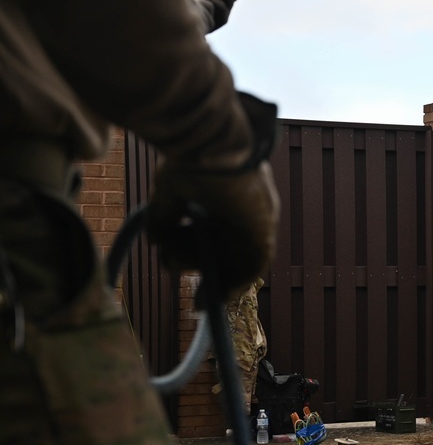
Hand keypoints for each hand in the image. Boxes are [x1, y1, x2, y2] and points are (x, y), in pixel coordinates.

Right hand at [146, 94, 279, 299]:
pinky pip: (255, 264)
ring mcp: (256, 219)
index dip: (195, 253)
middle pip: (225, 250)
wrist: (212, 146)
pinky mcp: (264, 230)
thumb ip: (164, 215)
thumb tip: (155, 239)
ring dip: (218, 282)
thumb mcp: (170, 189)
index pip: (214, 232)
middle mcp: (243, 209)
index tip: (174, 266)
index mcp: (225, 195)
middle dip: (205, 274)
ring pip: (237, 260)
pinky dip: (238, 283)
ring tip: (195, 296)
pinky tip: (218, 299)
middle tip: (186, 290)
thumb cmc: (193, 159)